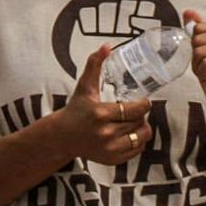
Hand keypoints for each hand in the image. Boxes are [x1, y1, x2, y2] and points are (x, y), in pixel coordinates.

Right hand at [51, 44, 158, 164]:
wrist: (61, 137)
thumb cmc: (76, 110)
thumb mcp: (84, 87)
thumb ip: (95, 65)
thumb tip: (107, 46)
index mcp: (101, 114)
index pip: (138, 109)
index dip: (144, 104)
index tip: (141, 101)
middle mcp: (105, 133)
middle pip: (141, 122)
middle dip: (140, 115)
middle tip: (132, 111)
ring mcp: (109, 149)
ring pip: (143, 136)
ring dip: (142, 128)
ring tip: (132, 122)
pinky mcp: (112, 160)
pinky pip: (138, 150)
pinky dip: (137, 142)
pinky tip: (127, 134)